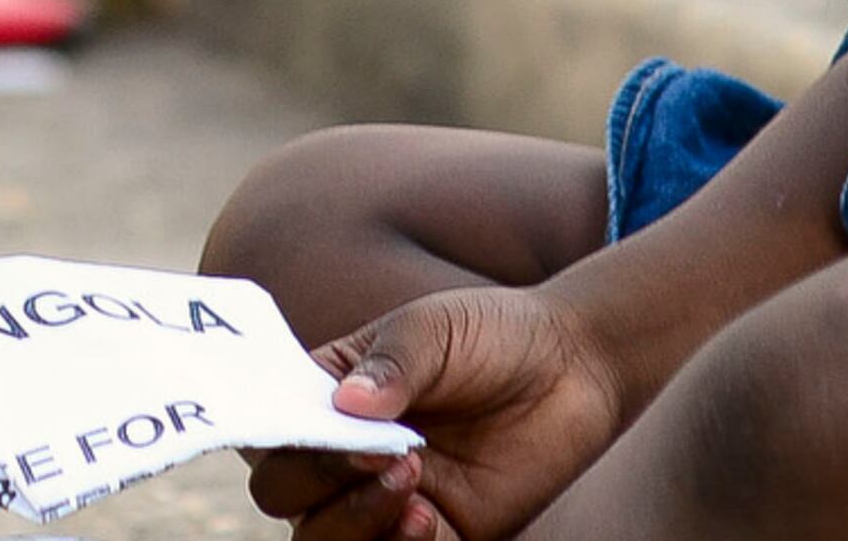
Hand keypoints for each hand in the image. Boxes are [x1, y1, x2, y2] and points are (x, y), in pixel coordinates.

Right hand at [244, 286, 628, 540]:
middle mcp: (346, 454)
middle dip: (315, 481)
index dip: (273, 436)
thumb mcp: (436, 328)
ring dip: (353, 521)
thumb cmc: (493, 334)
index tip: (307, 426)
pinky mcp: (440, 535)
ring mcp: (387, 500)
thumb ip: (392, 362)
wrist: (574, 367)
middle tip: (379, 453)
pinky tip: (428, 517)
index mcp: (330, 396)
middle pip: (285, 495)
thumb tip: (346, 404)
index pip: (272, 428)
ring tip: (412, 481)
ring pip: (325, 539)